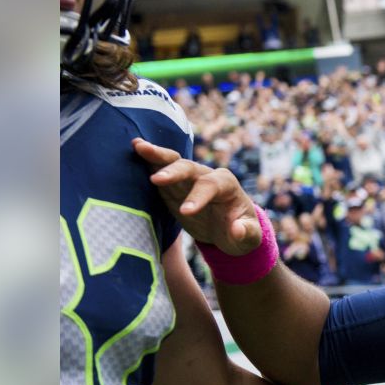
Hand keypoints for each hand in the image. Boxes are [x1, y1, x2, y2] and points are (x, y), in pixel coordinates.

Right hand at [132, 138, 260, 254]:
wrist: (230, 229)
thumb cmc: (242, 232)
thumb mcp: (250, 238)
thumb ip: (246, 233)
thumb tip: (236, 229)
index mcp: (226, 186)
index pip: (211, 186)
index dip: (198, 197)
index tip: (186, 212)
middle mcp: (207, 176)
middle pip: (189, 167)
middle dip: (173, 172)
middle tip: (156, 180)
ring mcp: (188, 179)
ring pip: (172, 162)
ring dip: (156, 155)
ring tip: (138, 146)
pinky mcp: (173, 186)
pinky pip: (159, 169)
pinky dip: (148, 160)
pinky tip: (135, 148)